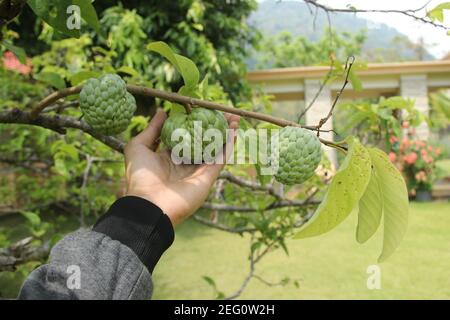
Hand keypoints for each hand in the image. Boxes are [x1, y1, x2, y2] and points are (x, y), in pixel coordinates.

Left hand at [124, 109, 239, 225]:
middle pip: (204, 140)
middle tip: (224, 110)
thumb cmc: (140, 176)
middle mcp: (186, 163)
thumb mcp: (138, 146)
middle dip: (214, 126)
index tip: (202, 108)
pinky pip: (221, 158)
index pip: (186, 135)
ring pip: (216, 148)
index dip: (195, 122)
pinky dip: (228, 145)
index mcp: (169, 157)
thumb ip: (152, 129)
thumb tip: (163, 111)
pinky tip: (234, 130)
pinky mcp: (208, 177)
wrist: (149, 204)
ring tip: (234, 117)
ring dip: (226, 133)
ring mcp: (198, 170)